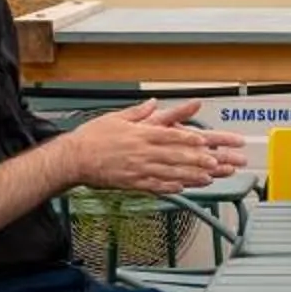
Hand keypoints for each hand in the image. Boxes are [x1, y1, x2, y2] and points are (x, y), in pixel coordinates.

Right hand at [69, 98, 244, 194]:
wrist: (74, 158)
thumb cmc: (93, 137)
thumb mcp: (116, 118)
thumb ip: (139, 112)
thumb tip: (153, 103)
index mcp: (141, 134)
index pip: (170, 135)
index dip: (189, 139)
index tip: (205, 141)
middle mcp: (142, 152)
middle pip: (175, 155)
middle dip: (198, 159)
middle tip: (216, 161)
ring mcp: (138, 169)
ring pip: (170, 172)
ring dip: (191, 175)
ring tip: (208, 177)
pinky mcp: (132, 183)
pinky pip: (155, 186)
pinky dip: (171, 187)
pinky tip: (184, 188)